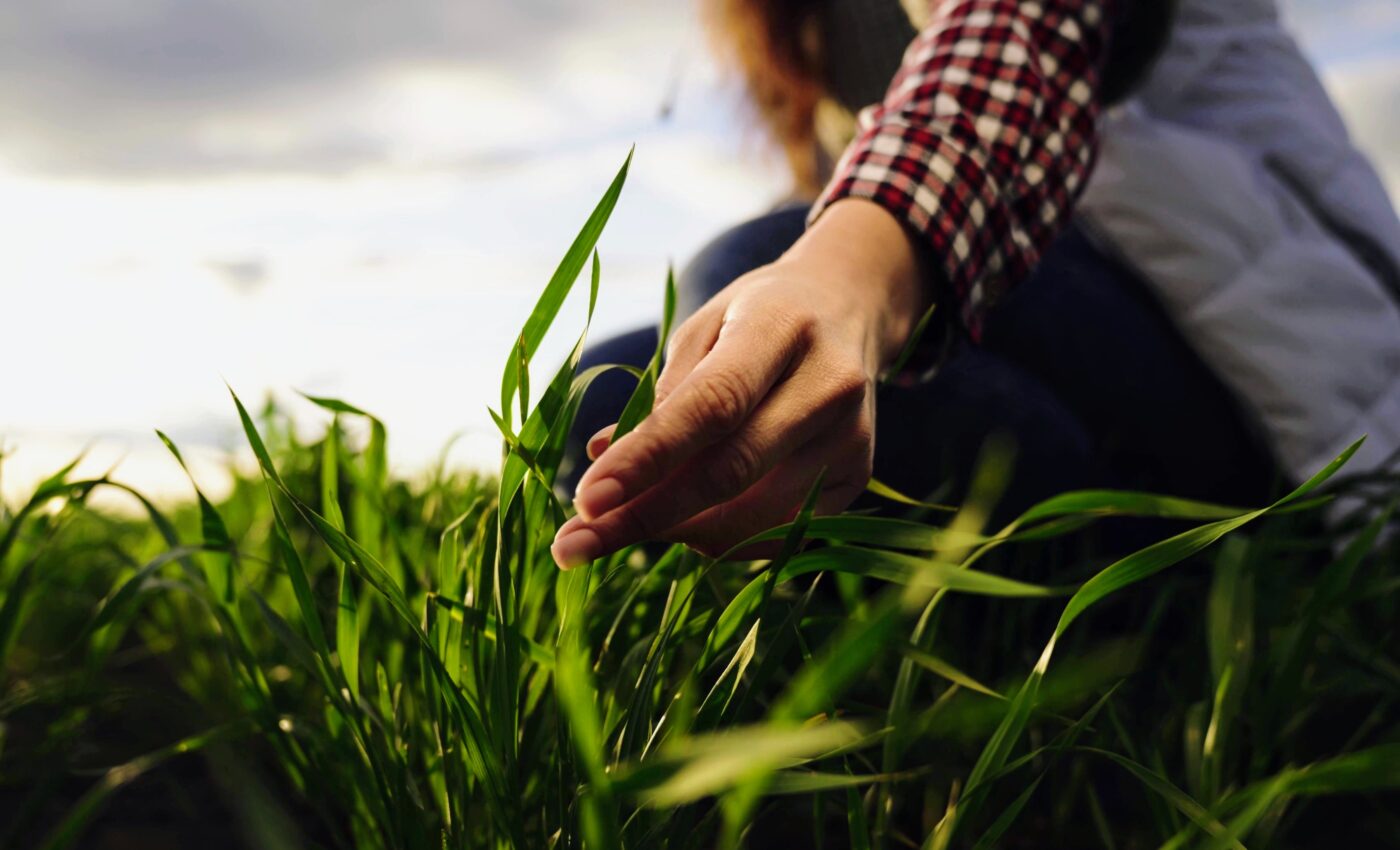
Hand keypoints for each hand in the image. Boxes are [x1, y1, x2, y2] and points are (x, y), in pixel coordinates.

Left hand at [551, 199, 929, 567]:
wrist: (848, 309)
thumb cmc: (756, 317)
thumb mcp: (703, 327)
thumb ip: (661, 395)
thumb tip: (602, 462)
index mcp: (782, 328)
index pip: (711, 406)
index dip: (645, 459)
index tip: (585, 500)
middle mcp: (830, 386)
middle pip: (731, 472)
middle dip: (645, 515)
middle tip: (573, 545)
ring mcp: (852, 439)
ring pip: (752, 516)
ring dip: (675, 532)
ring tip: (618, 527)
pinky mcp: (858, 478)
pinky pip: (777, 532)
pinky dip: (718, 538)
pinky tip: (679, 523)